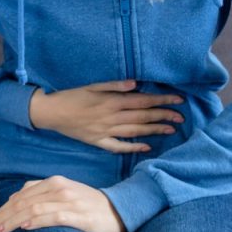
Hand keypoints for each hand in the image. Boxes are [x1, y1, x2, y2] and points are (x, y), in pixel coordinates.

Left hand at [0, 175, 125, 231]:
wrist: (119, 210)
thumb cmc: (89, 205)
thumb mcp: (65, 193)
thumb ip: (42, 192)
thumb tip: (16, 197)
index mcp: (54, 182)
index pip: (21, 195)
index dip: (3, 209)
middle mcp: (59, 188)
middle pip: (23, 202)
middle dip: (3, 216)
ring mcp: (69, 200)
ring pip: (33, 209)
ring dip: (13, 221)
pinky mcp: (78, 214)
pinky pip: (53, 217)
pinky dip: (36, 221)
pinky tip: (24, 227)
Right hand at [29, 80, 183, 153]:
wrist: (51, 113)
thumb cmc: (72, 96)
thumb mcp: (92, 85)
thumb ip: (114, 85)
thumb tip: (136, 84)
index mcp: (111, 101)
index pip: (142, 101)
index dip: (161, 100)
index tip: (177, 100)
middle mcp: (111, 117)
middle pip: (142, 117)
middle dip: (163, 116)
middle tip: (181, 117)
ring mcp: (105, 131)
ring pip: (135, 131)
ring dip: (154, 130)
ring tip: (171, 129)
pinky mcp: (98, 142)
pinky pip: (119, 146)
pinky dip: (133, 147)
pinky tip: (147, 147)